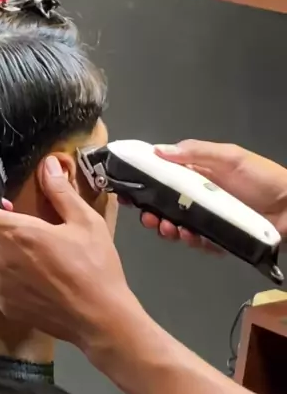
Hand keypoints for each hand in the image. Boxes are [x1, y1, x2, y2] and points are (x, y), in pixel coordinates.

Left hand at [0, 157, 138, 350]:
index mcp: (14, 234)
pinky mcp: (3, 305)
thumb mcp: (85, 222)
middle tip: (2, 221)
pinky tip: (29, 274)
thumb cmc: (95, 266)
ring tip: (18, 247)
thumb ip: (61, 191)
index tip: (0, 204)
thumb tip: (49, 163)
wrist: (99, 319)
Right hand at [140, 140, 286, 249]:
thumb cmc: (262, 179)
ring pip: (179, 227)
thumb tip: (158, 150)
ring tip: (167, 228)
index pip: (165, 180)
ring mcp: (210, 220)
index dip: (146, 185)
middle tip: (147, 216)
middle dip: (152, 212)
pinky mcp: (220, 240)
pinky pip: (199, 243)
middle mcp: (201, 198)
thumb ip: (195, 152)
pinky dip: (191, 241)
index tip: (130, 191)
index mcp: (200, 176)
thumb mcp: (230, 157)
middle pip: (167, 207)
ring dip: (167, 229)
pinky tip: (189, 237)